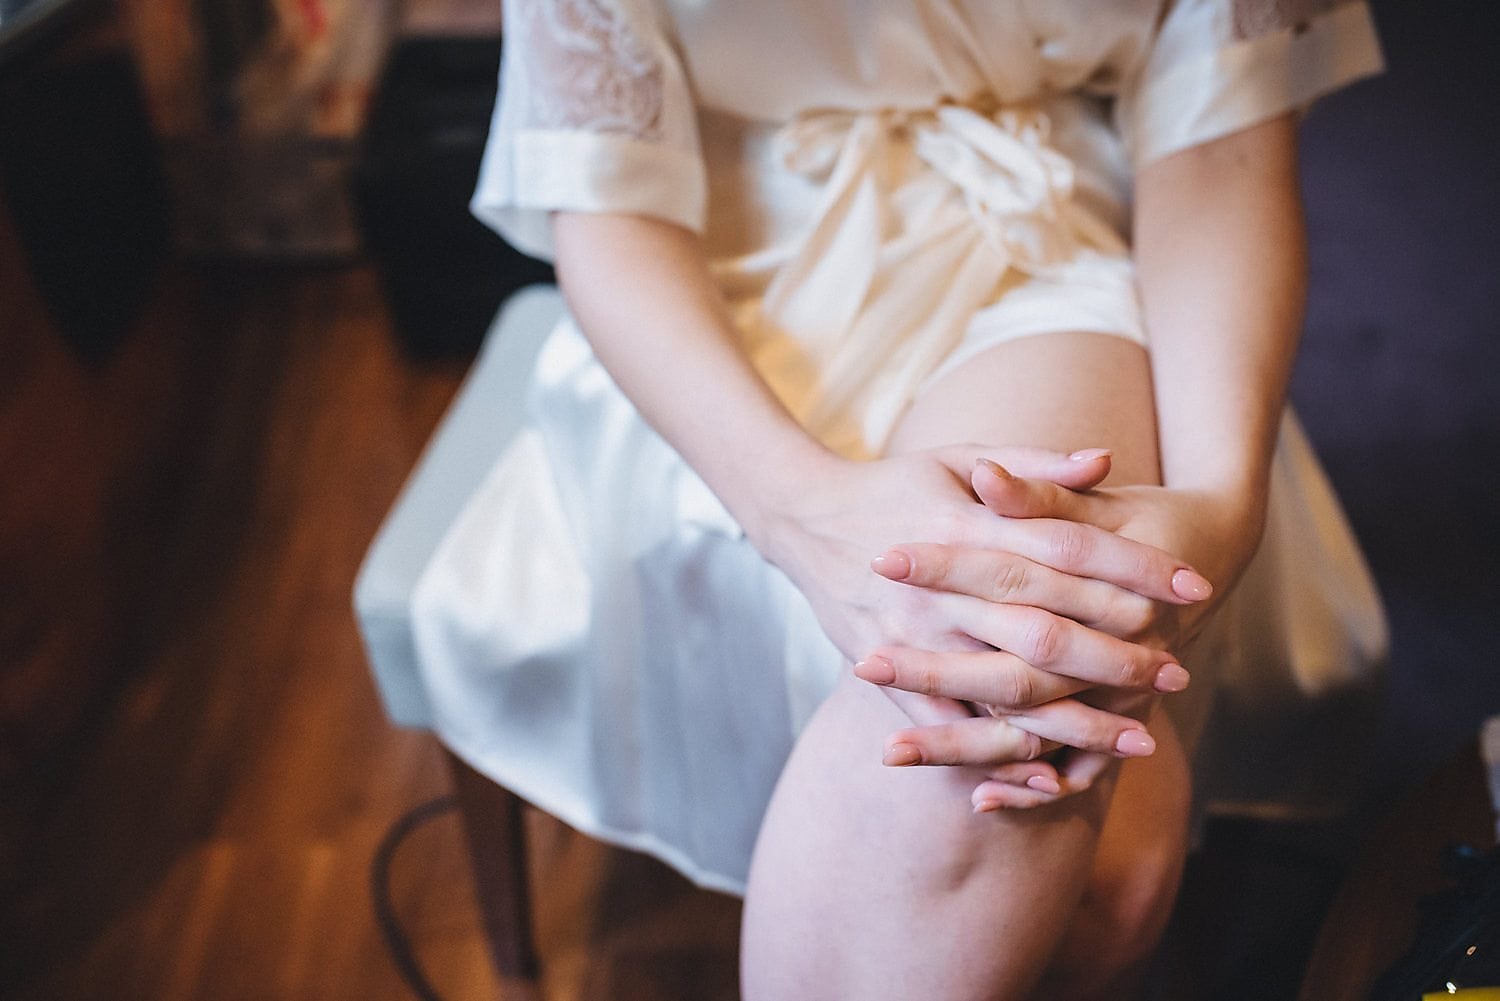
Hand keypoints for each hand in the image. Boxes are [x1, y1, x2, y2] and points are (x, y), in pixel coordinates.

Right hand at [760, 446, 1212, 782]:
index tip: (1194, 586)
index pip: (1065, 550)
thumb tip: (1106, 461)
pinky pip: (949, 723)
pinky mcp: (884, 672)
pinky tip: (1053, 773)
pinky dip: (1000, 753)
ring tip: (1140, 738)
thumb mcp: (960, 458)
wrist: (804, 519)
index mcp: (965, 526)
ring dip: (1077, 719)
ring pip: (1005, 687)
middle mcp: (940, 586)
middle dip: (1118, 656)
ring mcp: (910, 636)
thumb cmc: (895, 486)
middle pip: (1044, 628)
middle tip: (1178, 672)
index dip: (1133, 569)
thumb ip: (1033, 468)